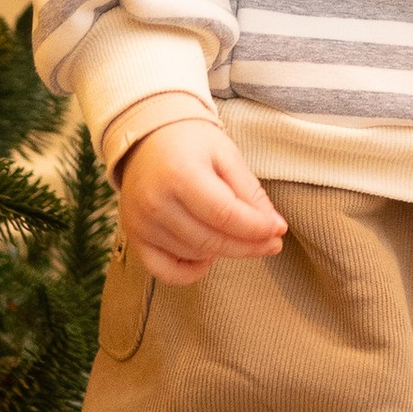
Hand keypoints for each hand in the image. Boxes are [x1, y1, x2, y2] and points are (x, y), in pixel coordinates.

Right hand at [115, 119, 287, 284]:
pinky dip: (190, 272)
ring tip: (236, 235)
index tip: (278, 230)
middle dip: (248, 246)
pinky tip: (207, 257)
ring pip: (195, 255)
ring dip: (224, 251)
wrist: (146, 139)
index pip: (225, 214)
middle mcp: (155, 202)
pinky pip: (165, 271)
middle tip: (271, 242)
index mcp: (179, 174)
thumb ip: (249, 190)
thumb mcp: (225, 154)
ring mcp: (141, 223)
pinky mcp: (134, 237)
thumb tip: (274, 228)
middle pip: (211, 240)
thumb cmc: (190, 143)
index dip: (256, 228)